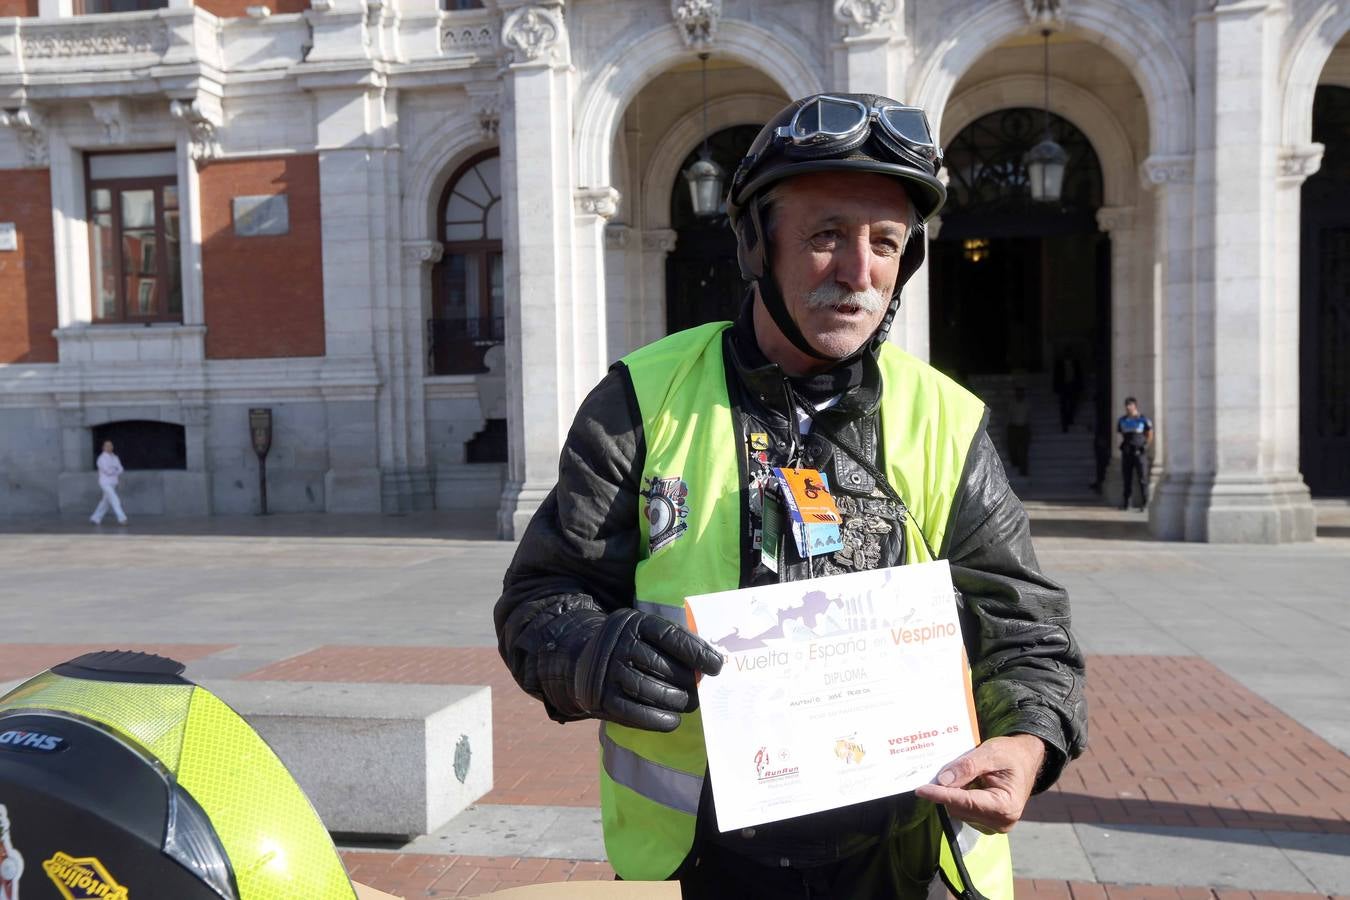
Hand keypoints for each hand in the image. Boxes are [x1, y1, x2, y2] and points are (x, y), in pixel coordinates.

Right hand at [573, 608, 723, 732]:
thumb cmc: (631, 647)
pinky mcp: (601, 698)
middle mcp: (619, 644)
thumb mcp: (647, 633)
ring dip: (675, 700)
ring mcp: (608, 671)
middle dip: (688, 681)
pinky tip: (673, 719)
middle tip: (702, 691)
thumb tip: (712, 663)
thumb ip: (675, 643)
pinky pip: (633, 712)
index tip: (717, 666)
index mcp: (634, 623)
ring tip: (690, 703)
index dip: (696, 652)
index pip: (670, 636)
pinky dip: (657, 719)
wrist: (584, 661)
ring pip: (649, 690)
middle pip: (661, 666)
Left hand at [914, 734, 1044, 833]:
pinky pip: (963, 811)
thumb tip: (943, 780)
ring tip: (966, 774)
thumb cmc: (1011, 755)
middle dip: (947, 790)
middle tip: (947, 768)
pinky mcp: (987, 823)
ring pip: (958, 810)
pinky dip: (959, 797)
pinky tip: (968, 784)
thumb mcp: (991, 753)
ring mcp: (994, 825)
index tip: (920, 790)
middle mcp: (1001, 821)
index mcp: (1006, 805)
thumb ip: (968, 766)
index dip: (941, 795)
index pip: (965, 802)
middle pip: (959, 808)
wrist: (1025, 760)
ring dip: (953, 793)